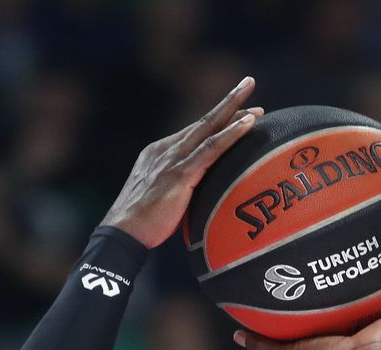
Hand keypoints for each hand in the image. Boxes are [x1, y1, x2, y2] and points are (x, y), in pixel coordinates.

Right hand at [100, 77, 260, 247]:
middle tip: (249, 84)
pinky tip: (248, 125)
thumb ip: (179, 188)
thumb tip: (199, 196)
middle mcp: (166, 150)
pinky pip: (211, 149)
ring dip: (235, 112)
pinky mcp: (180, 174)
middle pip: (203, 121)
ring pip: (209, 128)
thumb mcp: (161, 197)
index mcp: (160, 153)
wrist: (122, 233)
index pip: (194, 132)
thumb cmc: (142, 224)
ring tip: (258, 106)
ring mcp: (173, 160)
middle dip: (229, 103)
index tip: (240, 113)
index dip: (218, 121)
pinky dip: (231, 135)